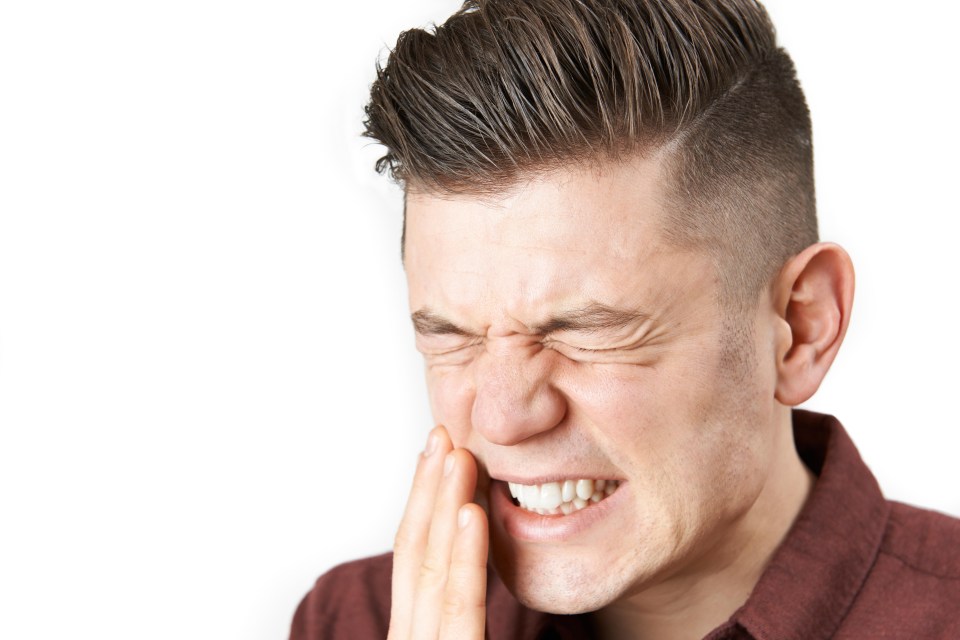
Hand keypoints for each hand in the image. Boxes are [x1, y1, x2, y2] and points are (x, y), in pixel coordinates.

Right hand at [387, 426, 488, 638]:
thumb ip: (464, 619)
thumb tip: (474, 548)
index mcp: (417, 634)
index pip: (413, 559)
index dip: (421, 503)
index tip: (436, 458)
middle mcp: (414, 638)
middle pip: (416, 553)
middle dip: (427, 490)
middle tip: (441, 436)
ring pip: (434, 570)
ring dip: (444, 507)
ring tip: (458, 457)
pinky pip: (460, 607)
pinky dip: (466, 559)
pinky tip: (473, 514)